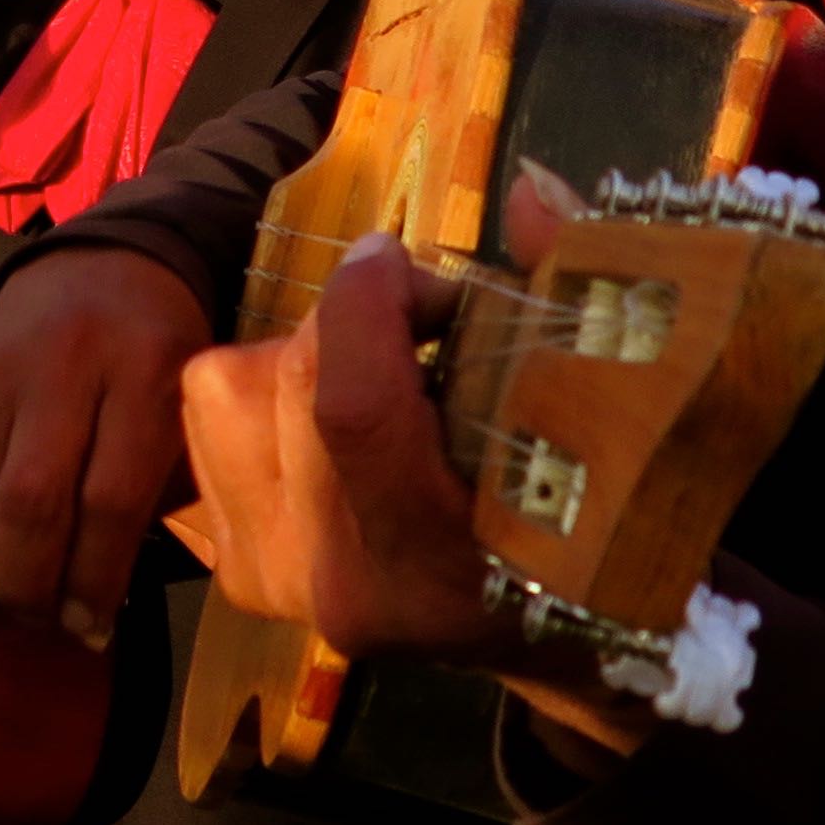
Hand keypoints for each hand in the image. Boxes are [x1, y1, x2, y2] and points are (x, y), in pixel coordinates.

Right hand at [0, 248, 209, 646]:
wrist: (98, 267)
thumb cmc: (157, 355)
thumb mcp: (185, 407)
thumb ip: (155, 491)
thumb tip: (94, 606)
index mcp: (142, 370)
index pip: (110, 498)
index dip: (97, 579)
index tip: (94, 626)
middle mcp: (59, 365)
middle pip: (31, 503)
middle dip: (36, 586)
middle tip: (48, 622)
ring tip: (14, 594)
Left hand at [175, 181, 644, 747]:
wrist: (569, 635)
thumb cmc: (606, 519)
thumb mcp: (617, 410)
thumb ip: (570, 294)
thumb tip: (529, 189)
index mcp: (440, 568)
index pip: (353, 411)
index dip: (366, 306)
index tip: (397, 258)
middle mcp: (339, 587)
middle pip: (289, 389)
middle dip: (350, 318)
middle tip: (422, 314)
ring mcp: (278, 583)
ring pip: (229, 393)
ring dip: (300, 355)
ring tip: (380, 373)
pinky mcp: (241, 567)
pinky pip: (208, 424)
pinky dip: (264, 394)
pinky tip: (334, 416)